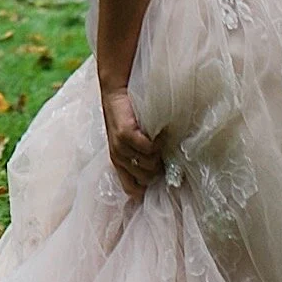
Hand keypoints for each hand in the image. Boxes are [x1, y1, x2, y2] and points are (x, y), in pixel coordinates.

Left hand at [100, 84, 162, 199]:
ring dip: (159, 153)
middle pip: (146, 179)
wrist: (116, 91)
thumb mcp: (133, 141)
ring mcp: (120, 147)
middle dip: (158, 168)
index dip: (148, 188)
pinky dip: (158, 142)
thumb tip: (165, 169)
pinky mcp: (125, 135)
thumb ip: (144, 156)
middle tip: (163, 152)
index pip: (132, 189)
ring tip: (160, 140)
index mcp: (118, 163)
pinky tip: (160, 133)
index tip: (162, 176)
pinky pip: (149, 149)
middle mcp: (118, 158)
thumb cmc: (129, 117)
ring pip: (149, 164)